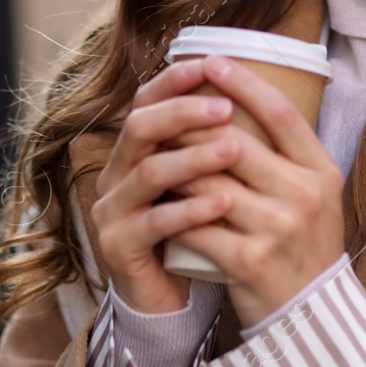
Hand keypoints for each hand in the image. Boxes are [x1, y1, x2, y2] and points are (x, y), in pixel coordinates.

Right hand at [89, 58, 241, 314]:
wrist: (168, 300)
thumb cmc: (193, 234)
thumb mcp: (200, 183)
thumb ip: (210, 145)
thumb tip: (253, 94)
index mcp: (135, 151)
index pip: (146, 102)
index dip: (173, 82)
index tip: (210, 66)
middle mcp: (116, 174)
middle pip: (140, 128)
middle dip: (183, 113)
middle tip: (225, 107)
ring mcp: (112, 210)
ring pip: (146, 172)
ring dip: (192, 157)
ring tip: (233, 149)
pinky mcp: (118, 246)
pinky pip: (152, 222)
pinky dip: (188, 210)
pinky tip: (222, 204)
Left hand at [162, 55, 344, 329]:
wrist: (310, 315)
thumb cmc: (305, 246)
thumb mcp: (314, 195)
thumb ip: (284, 154)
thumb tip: (240, 99)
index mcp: (322, 172)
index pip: (282, 114)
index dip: (246, 83)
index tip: (214, 61)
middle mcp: (303, 195)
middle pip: (236, 143)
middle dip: (193, 125)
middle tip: (165, 112)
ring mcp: (276, 228)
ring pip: (208, 182)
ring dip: (175, 169)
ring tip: (153, 153)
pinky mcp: (248, 260)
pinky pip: (196, 224)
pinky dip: (174, 214)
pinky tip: (158, 205)